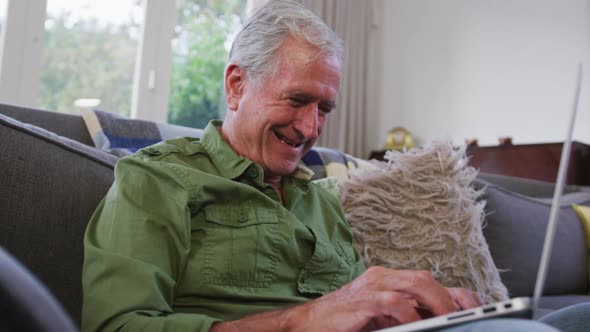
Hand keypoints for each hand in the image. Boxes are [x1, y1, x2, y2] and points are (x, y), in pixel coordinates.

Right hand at [212, 267, 481, 331]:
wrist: (307, 324)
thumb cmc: (345, 322)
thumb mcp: (381, 319)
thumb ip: (406, 317)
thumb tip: (440, 322)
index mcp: (387, 280)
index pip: (428, 280)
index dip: (455, 293)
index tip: (477, 308)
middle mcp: (381, 277)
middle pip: (425, 278)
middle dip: (451, 298)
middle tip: (468, 316)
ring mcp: (370, 287)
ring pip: (414, 284)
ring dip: (437, 303)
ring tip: (450, 319)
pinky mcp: (360, 302)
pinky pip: (393, 303)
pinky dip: (410, 314)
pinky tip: (416, 325)